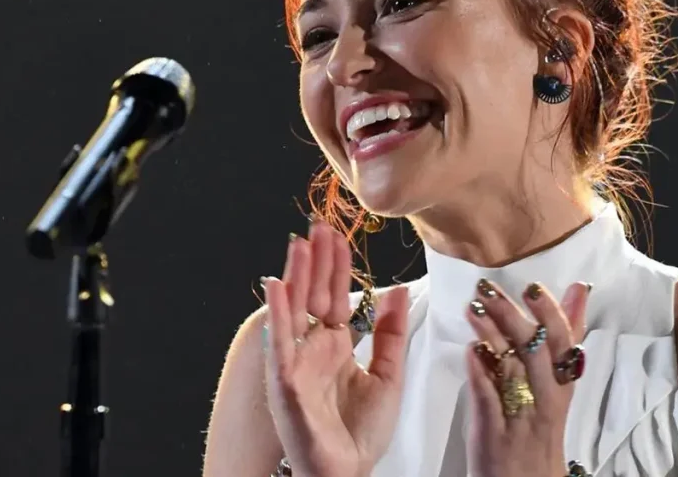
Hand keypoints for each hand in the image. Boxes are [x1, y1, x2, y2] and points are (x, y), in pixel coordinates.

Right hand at [263, 220, 408, 476]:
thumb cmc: (361, 435)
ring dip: (296, 275)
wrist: (347, 474)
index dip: (337, 266)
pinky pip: (280, 342)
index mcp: (336, 347)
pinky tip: (278, 285)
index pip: (336, 296)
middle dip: (316, 260)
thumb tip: (399, 290)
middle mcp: (314, 350)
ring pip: (295, 309)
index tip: (339, 235)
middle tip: (318, 224)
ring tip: (300, 243)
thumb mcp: (389, 376)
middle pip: (314, 295)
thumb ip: (392, 333)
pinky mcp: (286, 382)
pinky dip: (278, 313)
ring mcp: (297, 364)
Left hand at [464, 279, 590, 476]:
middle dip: (512, 316)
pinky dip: (480, 373)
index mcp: (561, 385)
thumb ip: (565, 338)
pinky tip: (470, 349)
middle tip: (488, 288)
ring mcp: (520, 416)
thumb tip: (579, 290)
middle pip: (535, 353)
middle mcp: (545, 400)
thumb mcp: (559, 383)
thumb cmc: (541, 428)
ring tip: (473, 307)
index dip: (549, 313)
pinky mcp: (494, 433)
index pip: (563, 344)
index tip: (532, 286)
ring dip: (491, 335)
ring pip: (510, 371)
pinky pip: (489, 400)